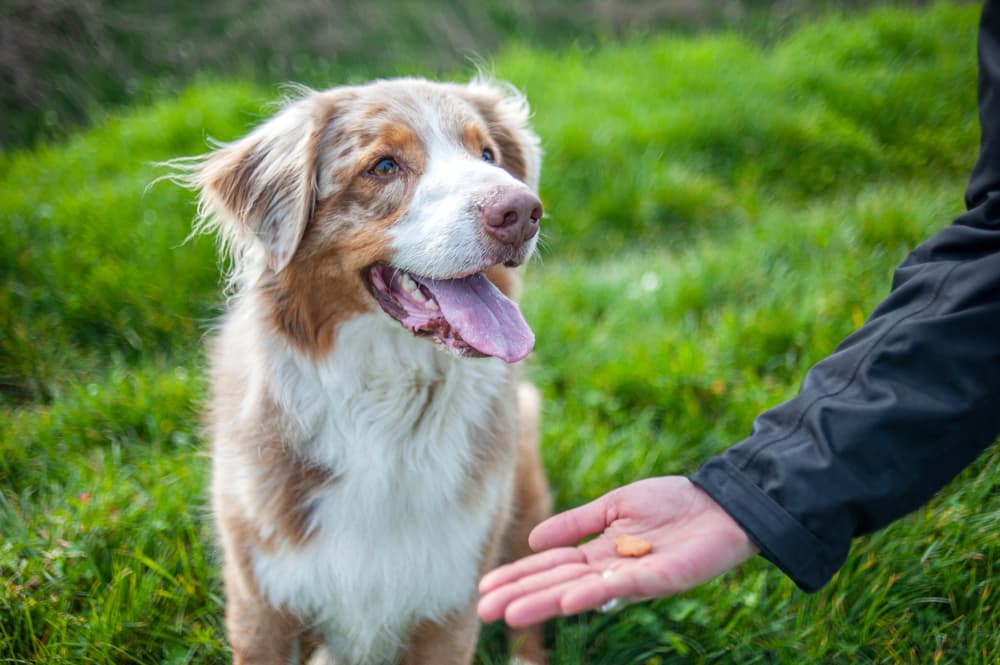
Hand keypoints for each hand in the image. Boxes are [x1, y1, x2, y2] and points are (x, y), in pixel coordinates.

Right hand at [478, 476, 757, 626]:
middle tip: (484, 613)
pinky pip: (623, 587)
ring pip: (583, 591)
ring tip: (513, 615)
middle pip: (559, 584)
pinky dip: (594, 594)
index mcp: (599, 552)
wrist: (721, 502)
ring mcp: (635, 576)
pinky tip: (568, 600)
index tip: (484, 589)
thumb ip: (577, 523)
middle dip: (521, 597)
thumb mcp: (615, 505)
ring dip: (546, 603)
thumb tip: (532, 541)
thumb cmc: (673, 503)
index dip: (519, 577)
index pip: (551, 567)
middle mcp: (611, 569)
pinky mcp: (662, 578)